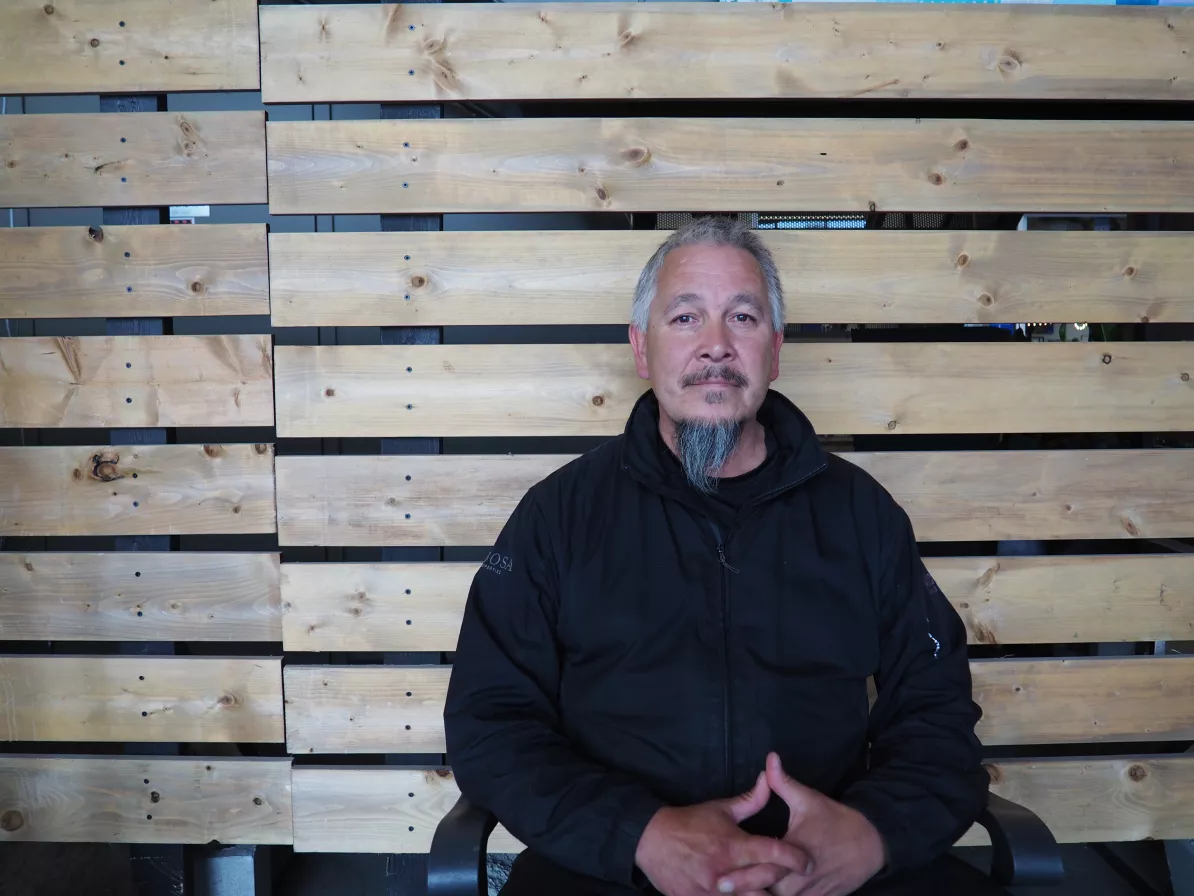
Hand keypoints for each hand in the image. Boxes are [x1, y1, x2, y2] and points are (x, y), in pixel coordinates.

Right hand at [635, 771, 812, 895]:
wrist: (652, 840)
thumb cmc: (690, 823)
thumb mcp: (721, 808)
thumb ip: (751, 800)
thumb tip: (770, 779)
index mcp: (732, 845)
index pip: (773, 853)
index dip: (795, 857)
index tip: (808, 862)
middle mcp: (725, 871)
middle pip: (766, 882)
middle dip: (782, 879)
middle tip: (795, 877)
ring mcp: (711, 892)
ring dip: (762, 894)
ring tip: (772, 889)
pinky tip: (750, 895)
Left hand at [716, 754, 885, 895]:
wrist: (872, 844)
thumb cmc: (837, 821)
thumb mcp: (809, 800)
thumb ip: (783, 783)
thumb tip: (769, 759)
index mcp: (794, 853)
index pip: (764, 871)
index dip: (741, 878)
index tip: (720, 879)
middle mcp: (801, 880)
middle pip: (767, 894)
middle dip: (747, 893)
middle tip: (721, 889)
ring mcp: (811, 895)